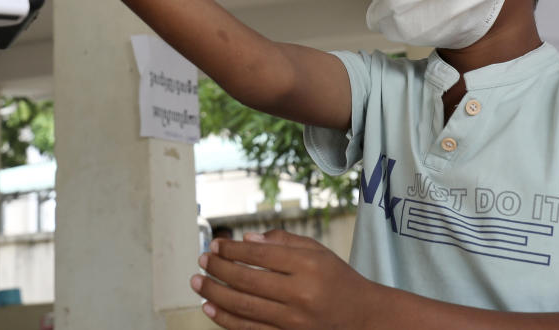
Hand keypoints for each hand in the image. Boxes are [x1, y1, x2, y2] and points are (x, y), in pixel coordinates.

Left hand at [190, 229, 376, 329]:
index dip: (233, 249)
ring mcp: (293, 319)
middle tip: (201, 260)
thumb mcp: (317, 250)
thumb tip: (246, 238)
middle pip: (248, 279)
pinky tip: (209, 308)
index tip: (216, 244)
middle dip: (218, 269)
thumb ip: (282, 240)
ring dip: (215, 293)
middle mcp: (300, 292)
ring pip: (244, 305)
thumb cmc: (337, 278)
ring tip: (197, 282)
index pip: (260, 253)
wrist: (362, 316)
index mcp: (308, 265)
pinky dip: (226, 319)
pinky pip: (250, 328)